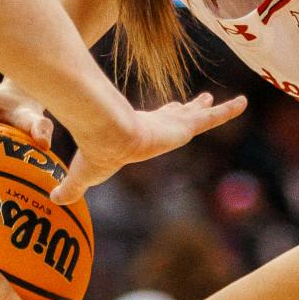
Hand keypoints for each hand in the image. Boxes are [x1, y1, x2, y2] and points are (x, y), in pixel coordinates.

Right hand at [54, 91, 245, 205]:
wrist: (108, 136)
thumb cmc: (98, 152)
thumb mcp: (86, 173)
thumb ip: (72, 186)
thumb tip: (53, 200)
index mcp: (141, 132)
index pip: (156, 122)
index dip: (166, 116)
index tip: (174, 109)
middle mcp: (159, 124)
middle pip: (179, 114)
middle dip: (191, 107)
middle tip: (203, 99)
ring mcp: (172, 124)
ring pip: (201, 116)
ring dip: (216, 111)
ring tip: (237, 103)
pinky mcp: (183, 125)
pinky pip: (213, 118)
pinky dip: (229, 111)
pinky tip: (245, 103)